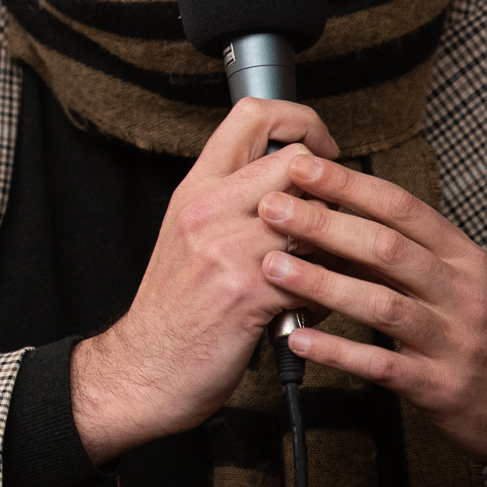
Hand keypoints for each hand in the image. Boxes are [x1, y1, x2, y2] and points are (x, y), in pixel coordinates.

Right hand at [72, 97, 343, 464]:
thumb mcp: (190, 239)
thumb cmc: (174, 311)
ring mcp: (227, 249)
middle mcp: (208, 209)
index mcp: (195, 190)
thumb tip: (298, 191)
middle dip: (334, 189)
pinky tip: (321, 307)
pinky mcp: (248, 292)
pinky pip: (316, 274)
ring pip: (316, 217)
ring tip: (341, 267)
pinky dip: (332, 291)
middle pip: (297, 162)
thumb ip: (234, 207)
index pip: (252, 116)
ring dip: (341, 244)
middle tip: (342, 218)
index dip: (302, 121)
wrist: (144, 369)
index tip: (323, 150)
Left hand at [260, 155, 486, 482]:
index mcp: (464, 258)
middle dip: (326, 225)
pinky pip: (383, 366)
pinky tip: (299, 340)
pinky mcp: (442, 388)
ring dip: (323, 285)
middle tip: (271, 208)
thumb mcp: (456, 282)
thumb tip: (329, 217)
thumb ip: (400, 252)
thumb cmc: (483, 334)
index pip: (403, 209)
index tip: (301, 166)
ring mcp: (455, 341)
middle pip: (388, 250)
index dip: (349, 186)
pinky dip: (339, 351)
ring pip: (383, 304)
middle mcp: (463, 293)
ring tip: (271, 268)